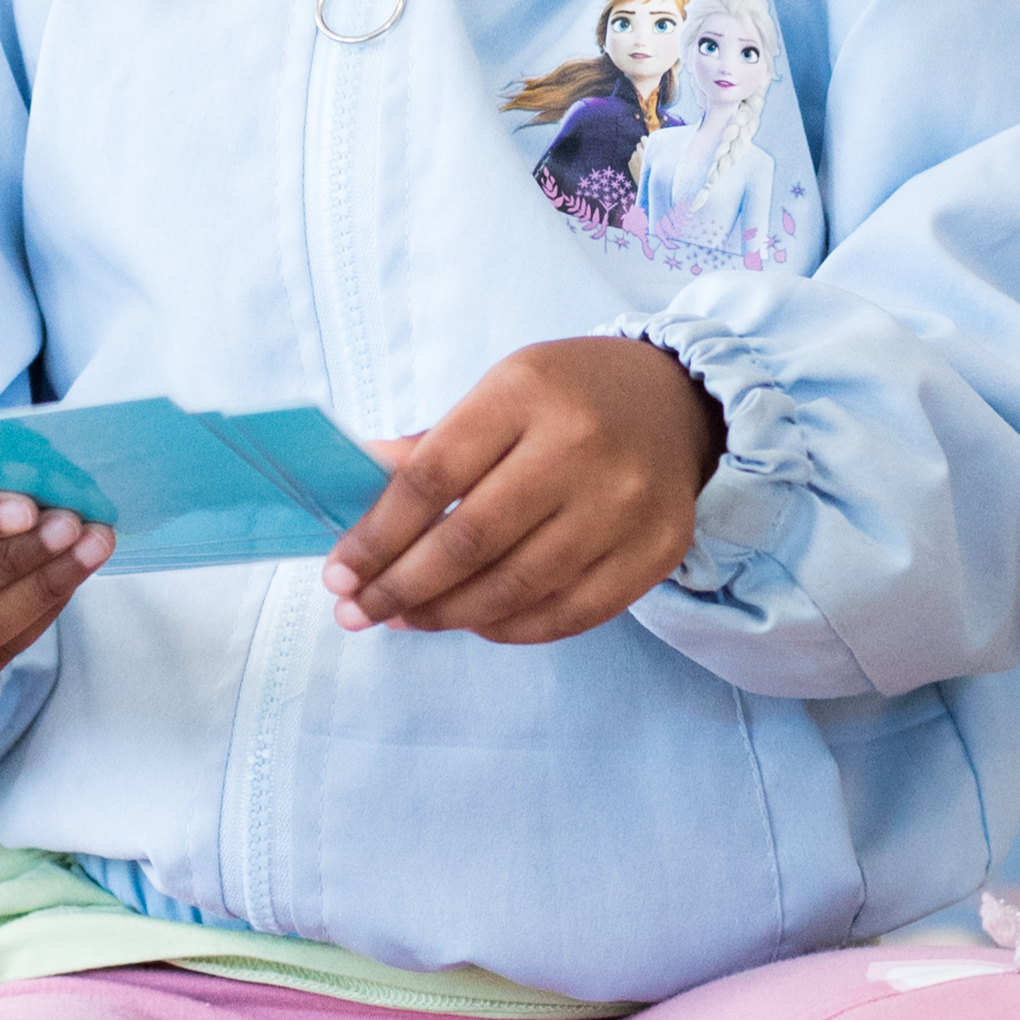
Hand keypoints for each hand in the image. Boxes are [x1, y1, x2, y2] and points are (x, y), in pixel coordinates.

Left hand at [323, 338, 722, 645]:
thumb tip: (357, 491)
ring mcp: (624, 503)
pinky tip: (472, 622)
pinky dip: (509, 628)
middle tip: (358, 612)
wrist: (680, 400)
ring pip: (515, 587)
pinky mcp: (655, 549)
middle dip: (400, 587)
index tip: (339, 574)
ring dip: (446, 615)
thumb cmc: (571, 395)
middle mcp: (579, 446)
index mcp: (525, 392)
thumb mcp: (499, 391)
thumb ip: (433, 445)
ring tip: (404, 619)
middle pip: (469, 540)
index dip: (377, 535)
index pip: (431, 476)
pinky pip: (567, 613)